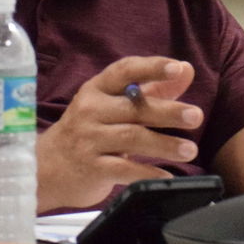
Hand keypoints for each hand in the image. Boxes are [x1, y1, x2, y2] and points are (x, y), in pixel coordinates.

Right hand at [36, 56, 203, 211]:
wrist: (46, 168)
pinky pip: (124, 170)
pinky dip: (148, 173)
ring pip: (131, 138)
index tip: (177, 69)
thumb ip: (154, 88)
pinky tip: (168, 176)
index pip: (125, 71)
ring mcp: (88, 140)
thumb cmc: (90, 130)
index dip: (153, 67)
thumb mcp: (115, 104)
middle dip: (168, 112)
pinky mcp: (90, 168)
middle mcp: (90, 110)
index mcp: (98, 89)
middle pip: (134, 108)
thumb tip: (187, 69)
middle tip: (196, 116)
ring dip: (164, 144)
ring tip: (190, 150)